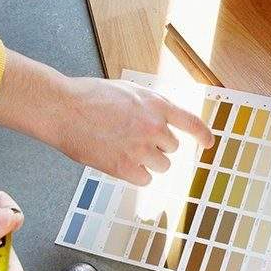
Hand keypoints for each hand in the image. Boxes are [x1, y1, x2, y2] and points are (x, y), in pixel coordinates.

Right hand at [0, 49, 214, 186]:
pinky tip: (119, 161)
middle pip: (173, 148)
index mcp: (157, 105)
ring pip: (162, 166)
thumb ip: (151, 106)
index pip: (192, 123)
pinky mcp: (126, 168)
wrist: (63, 109)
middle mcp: (154, 127)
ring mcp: (141, 149)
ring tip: (125, 149)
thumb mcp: (129, 91)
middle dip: (158, 146)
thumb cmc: (90, 97)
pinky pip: (145, 179)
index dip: (203, 135)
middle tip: (134, 139)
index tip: (208, 144)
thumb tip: (164, 121)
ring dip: (148, 162)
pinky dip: (135, 174)